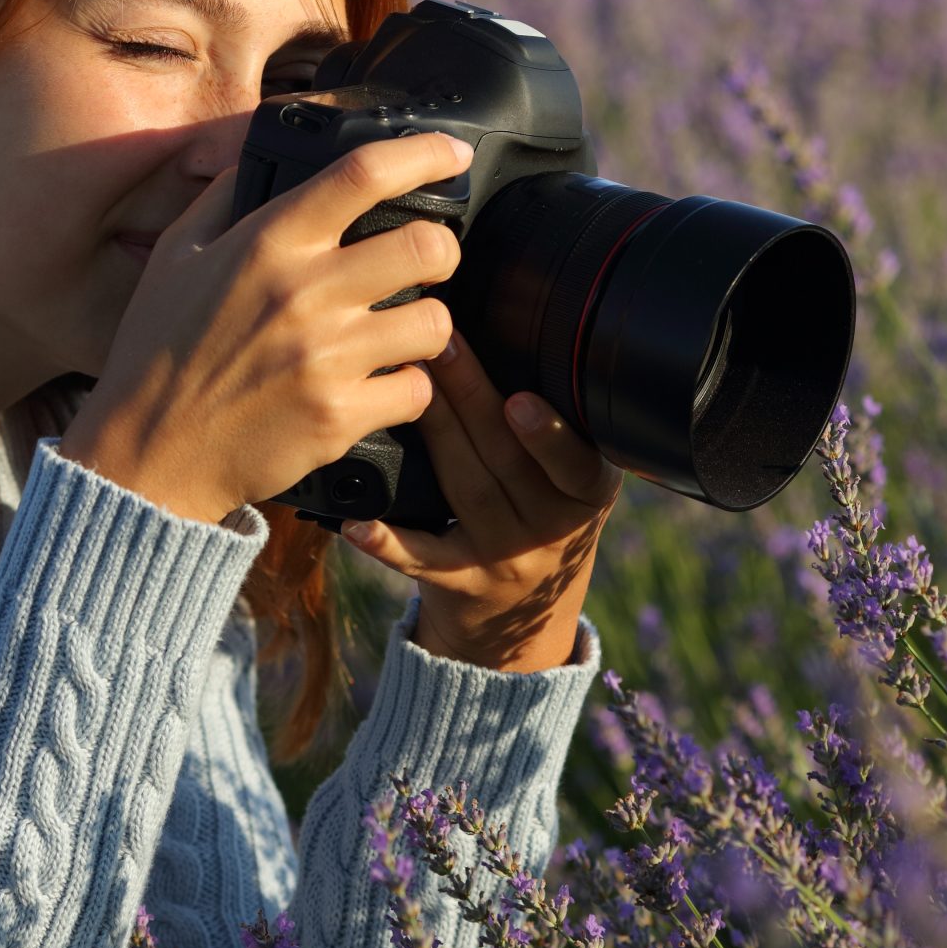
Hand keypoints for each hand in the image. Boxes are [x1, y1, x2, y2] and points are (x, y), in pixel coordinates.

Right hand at [60, 130, 471, 524]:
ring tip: (401, 333)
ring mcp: (326, 358)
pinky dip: (408, 389)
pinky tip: (380, 385)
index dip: (424, 154)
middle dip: (443, 251)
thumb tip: (256, 156)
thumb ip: (223, 199)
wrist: (147, 454)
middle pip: (427, 247)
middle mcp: (304, 293)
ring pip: (435, 323)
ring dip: (427, 326)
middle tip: (430, 263)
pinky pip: (417, 391)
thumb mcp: (175, 256)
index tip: (451, 154)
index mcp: (267, 243)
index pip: (363, 174)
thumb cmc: (157, 353)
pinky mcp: (339, 417)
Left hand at [339, 327, 622, 671]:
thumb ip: (557, 429)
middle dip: (474, 398)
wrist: (526, 620)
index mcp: (588, 493)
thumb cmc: (543, 514)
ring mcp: (506, 560)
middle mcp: (551, 529)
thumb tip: (515, 327)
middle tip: (443, 344)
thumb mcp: (573, 479)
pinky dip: (391, 544)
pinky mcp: (462, 586)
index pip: (576, 464)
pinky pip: (426, 562)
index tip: (521, 398)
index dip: (550, 435)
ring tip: (408, 394)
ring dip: (438, 438)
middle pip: (509, 462)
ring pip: (469, 495)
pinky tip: (358, 523)